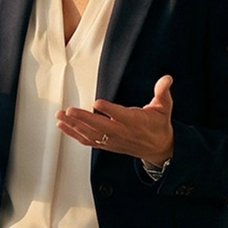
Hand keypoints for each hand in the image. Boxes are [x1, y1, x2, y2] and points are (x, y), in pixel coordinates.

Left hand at [56, 76, 176, 164]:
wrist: (158, 148)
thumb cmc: (158, 125)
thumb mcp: (164, 107)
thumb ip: (162, 92)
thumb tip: (167, 79)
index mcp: (134, 121)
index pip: (120, 115)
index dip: (108, 109)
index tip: (97, 102)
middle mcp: (121, 132)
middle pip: (99, 126)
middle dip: (82, 118)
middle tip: (68, 110)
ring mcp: (112, 140)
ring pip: (90, 134)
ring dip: (74, 126)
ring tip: (60, 116)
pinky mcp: (107, 144)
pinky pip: (88, 141)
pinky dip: (74, 134)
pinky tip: (63, 127)